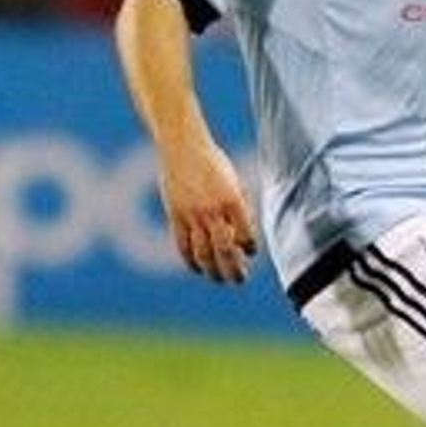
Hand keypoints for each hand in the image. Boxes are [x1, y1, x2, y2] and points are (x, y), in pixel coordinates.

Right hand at [159, 141, 258, 282]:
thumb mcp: (235, 182)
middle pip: (224, 250)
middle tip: (240, 280)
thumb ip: (239, 209)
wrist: (182, 147)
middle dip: (234, 270)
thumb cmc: (214, 163)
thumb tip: (241, 237)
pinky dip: (191, 261)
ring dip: (213, 271)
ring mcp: (192, 215)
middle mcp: (212, 211)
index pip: (246, 236)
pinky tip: (198, 269)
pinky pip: (183, 246)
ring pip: (203, 253)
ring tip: (220, 279)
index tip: (250, 252)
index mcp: (233, 201)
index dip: (250, 248)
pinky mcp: (175, 216)